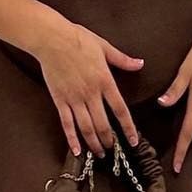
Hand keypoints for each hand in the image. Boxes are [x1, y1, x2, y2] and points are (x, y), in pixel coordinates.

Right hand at [34, 20, 142, 156]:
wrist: (52, 38)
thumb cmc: (78, 39)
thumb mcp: (105, 47)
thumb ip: (122, 60)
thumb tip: (140, 63)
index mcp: (104, 81)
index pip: (120, 110)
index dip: (128, 128)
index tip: (133, 140)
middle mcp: (90, 93)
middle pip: (102, 124)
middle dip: (109, 140)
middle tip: (113, 150)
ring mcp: (74, 98)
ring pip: (86, 127)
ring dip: (94, 143)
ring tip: (99, 154)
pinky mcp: (60, 99)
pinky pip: (66, 123)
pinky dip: (71, 139)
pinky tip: (76, 150)